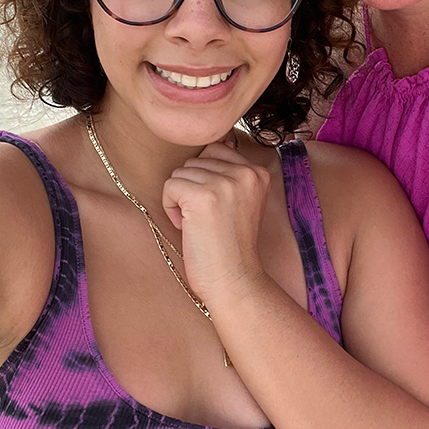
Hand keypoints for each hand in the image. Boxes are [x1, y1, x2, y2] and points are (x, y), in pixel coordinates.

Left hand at [161, 141, 270, 306]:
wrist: (234, 280)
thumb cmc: (231, 246)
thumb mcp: (242, 201)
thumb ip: (229, 174)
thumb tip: (203, 148)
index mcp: (258, 172)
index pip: (213, 151)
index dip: (205, 179)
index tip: (216, 208)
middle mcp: (245, 173)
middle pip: (195, 161)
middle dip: (192, 189)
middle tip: (207, 220)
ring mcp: (224, 183)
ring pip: (180, 173)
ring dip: (181, 200)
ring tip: (199, 225)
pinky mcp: (202, 196)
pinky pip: (170, 186)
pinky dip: (171, 208)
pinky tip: (188, 227)